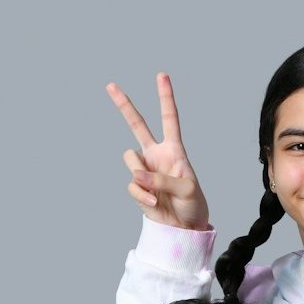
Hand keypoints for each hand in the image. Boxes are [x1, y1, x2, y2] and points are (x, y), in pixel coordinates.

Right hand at [106, 73, 209, 229]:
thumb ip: (163, 180)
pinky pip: (131, 185)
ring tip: (156, 191)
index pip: (169, 118)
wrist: (183, 227)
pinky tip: (153, 203)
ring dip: (141, 174)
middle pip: (137, 125)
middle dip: (124, 105)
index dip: (165, 97)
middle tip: (111, 85)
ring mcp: (144, 170)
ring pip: (129, 158)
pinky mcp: (137, 187)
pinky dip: (142, 195)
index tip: (161, 75)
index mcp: (174, 149)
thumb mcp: (186, 190)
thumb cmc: (192, 205)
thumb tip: (138, 176)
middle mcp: (156, 155)